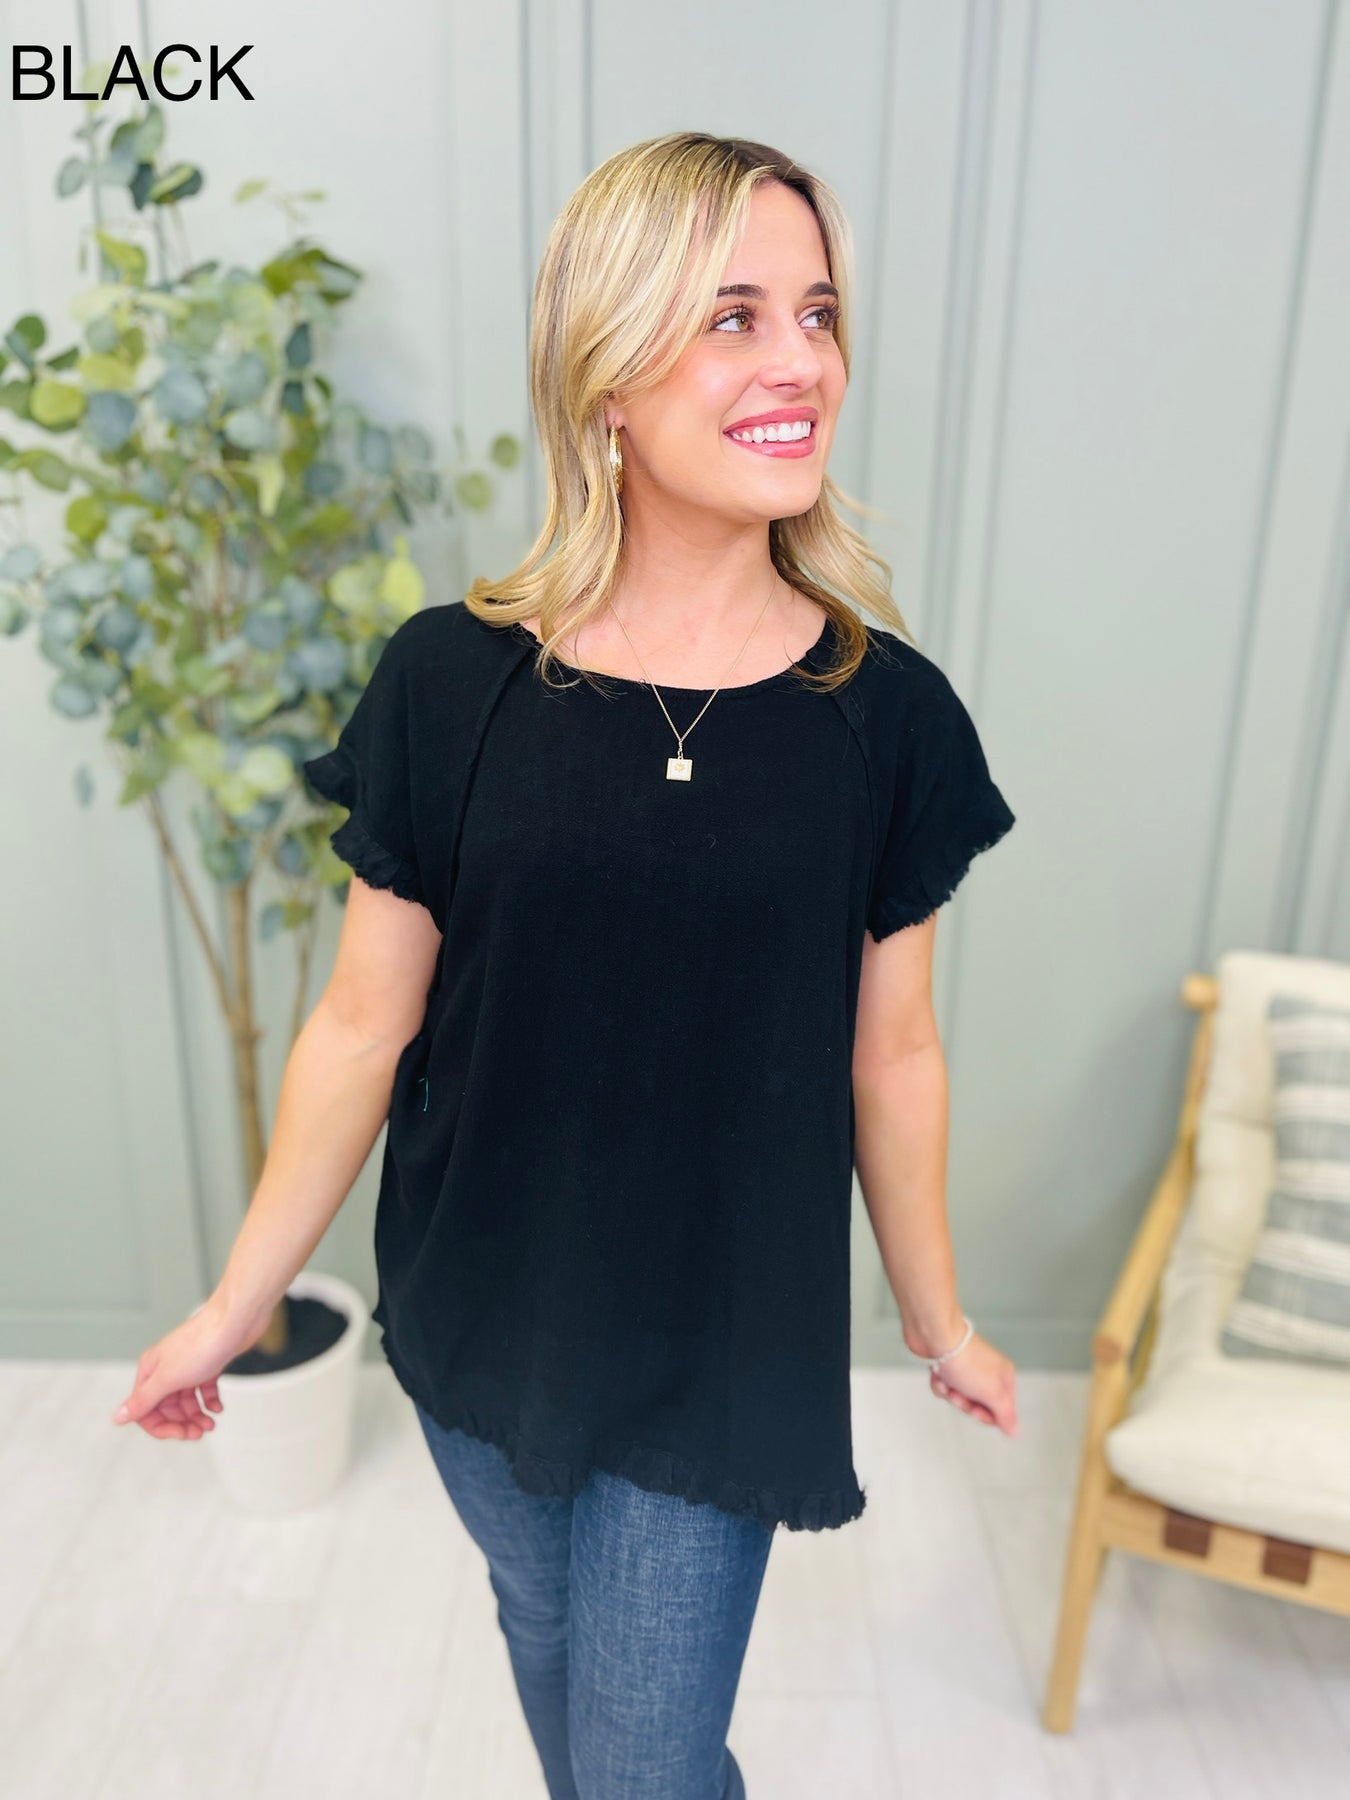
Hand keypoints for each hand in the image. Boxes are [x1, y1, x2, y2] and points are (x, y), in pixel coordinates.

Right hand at [110, 1295, 266, 1439]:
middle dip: (182, 1423)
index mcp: (150, 1370)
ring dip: (196, 1415)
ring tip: (210, 1423)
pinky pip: (203, 1390)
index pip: (145, 1409)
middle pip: (167, 1408)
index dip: (161, 1426)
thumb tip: (118, 1417)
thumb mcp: (168, 1378)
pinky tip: (217, 1407)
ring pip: (186, 1401)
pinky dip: (209, 1401)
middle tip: (198, 1431)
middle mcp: (166, 1368)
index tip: (179, 1434)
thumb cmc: (203, 1342)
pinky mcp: (207, 1364)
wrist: (236, 1321)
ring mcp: (187, 1366)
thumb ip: (143, 1400)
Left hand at [927, 1332, 1018, 1435]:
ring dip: (950, 1393)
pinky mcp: (949, 1367)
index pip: (1001, 1412)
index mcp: (1004, 1377)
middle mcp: (987, 1373)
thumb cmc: (966, 1361)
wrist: (936, 1337)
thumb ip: (1005, 1415)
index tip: (975, 1411)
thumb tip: (1015, 1432)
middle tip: (959, 1393)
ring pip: (959, 1398)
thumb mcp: (992, 1393)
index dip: (986, 1416)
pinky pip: (945, 1387)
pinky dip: (940, 1384)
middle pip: (978, 1406)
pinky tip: (938, 1374)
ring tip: (947, 1380)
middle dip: (964, 1403)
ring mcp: (968, 1370)